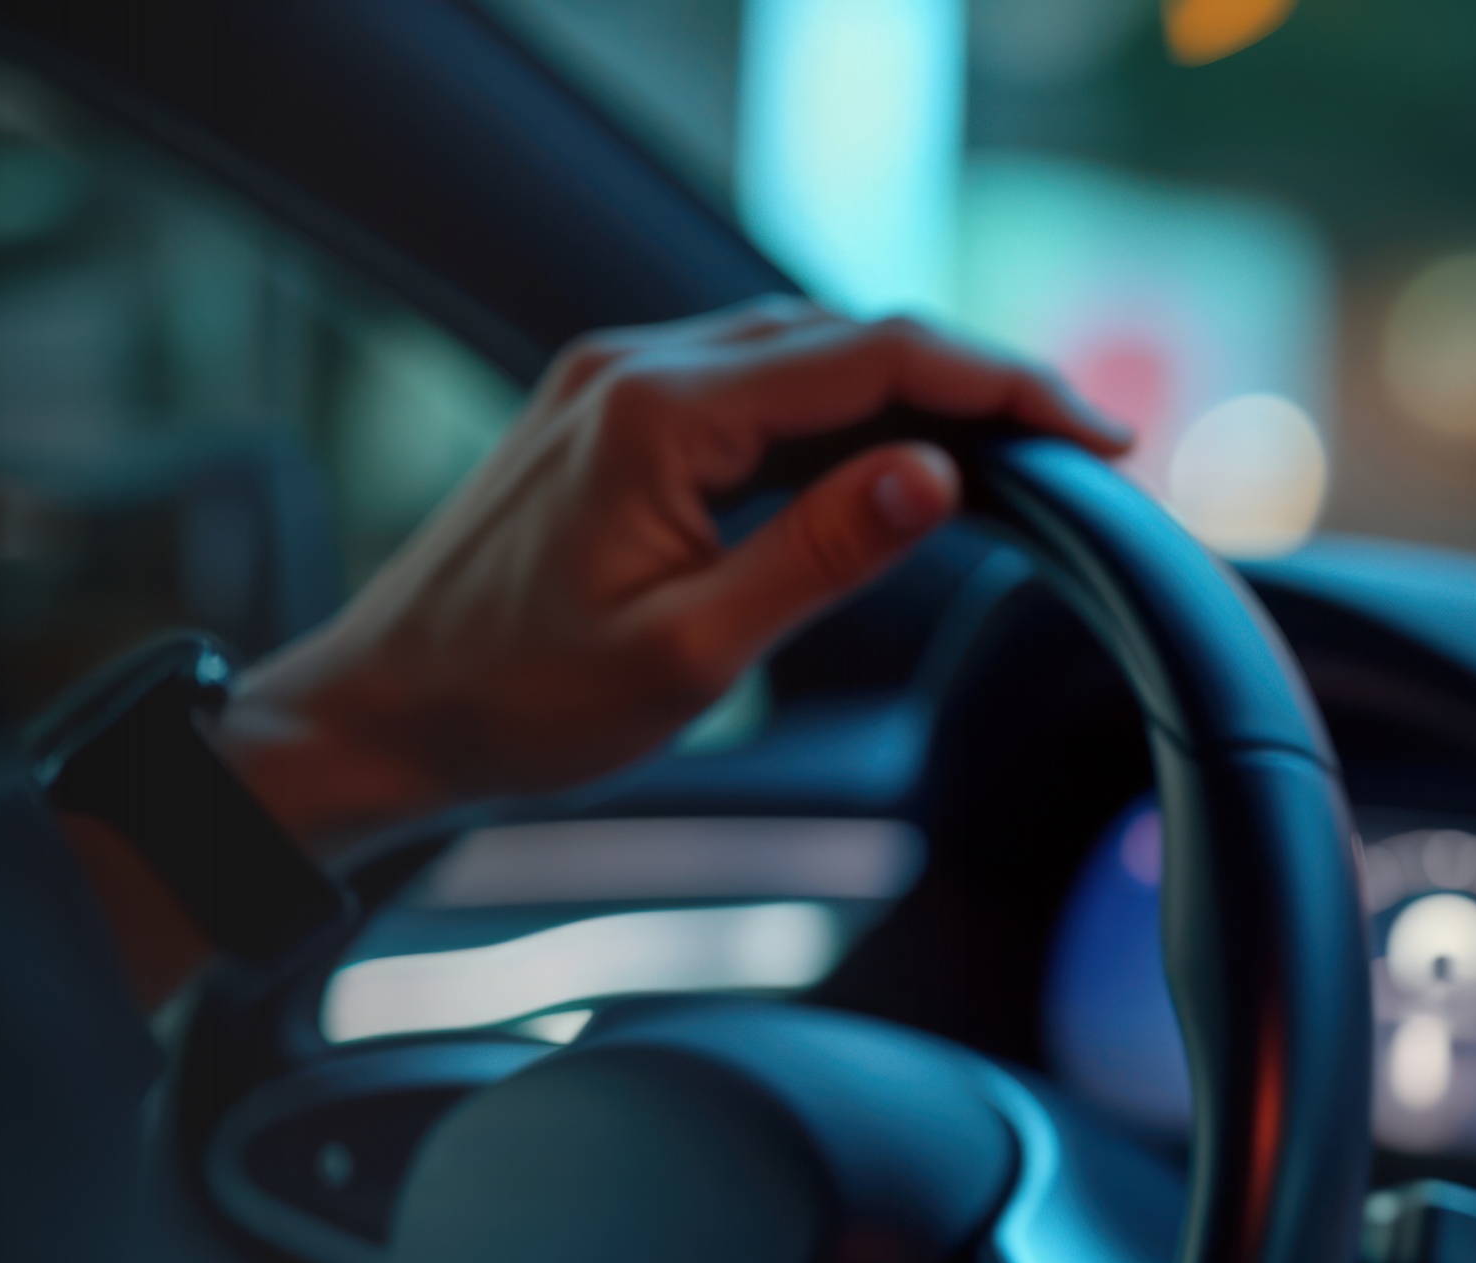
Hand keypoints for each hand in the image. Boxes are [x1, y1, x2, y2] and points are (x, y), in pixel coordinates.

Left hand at [217, 299, 1126, 853]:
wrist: (380, 716)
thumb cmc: (514, 705)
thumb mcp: (689, 654)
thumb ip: (820, 557)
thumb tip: (936, 478)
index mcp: (658, 410)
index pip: (873, 358)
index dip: (1002, 386)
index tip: (1095, 433)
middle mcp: (637, 366)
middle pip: (850, 334)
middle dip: (980, 380)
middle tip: (1086, 444)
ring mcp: (620, 382)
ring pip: (808, 351)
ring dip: (919, 391)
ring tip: (1019, 450)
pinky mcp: (614, 415)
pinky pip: (758, 384)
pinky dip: (848, 411)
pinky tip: (901, 457)